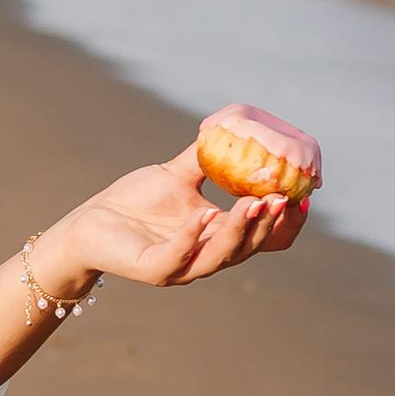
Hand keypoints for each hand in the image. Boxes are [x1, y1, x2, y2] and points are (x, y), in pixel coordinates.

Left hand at [40, 143, 309, 291]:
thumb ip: (208, 156)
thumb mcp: (178, 174)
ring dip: (240, 230)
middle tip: (281, 198)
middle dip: (269, 224)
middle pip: (250, 248)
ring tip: (253, 203)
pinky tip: (203, 213)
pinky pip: (177, 257)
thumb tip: (236, 125)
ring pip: (220, 256)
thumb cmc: (135, 202)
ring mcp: (180, 267)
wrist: (90, 222)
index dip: (287, 223)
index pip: (265, 238)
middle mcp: (205, 257)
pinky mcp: (152, 270)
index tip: (304, 197)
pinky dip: (192, 236)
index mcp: (218, 237)